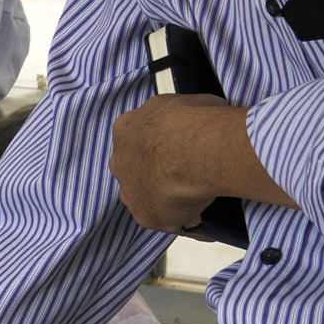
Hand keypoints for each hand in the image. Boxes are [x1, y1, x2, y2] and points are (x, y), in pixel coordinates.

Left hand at [111, 95, 271, 233]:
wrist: (196, 152)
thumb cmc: (195, 121)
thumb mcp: (191, 102)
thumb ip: (186, 115)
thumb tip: (203, 121)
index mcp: (126, 129)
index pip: (138, 139)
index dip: (159, 144)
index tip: (178, 147)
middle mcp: (120, 162)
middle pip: (137, 170)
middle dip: (158, 171)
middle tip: (187, 172)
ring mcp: (130, 192)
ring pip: (147, 197)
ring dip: (167, 197)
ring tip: (198, 195)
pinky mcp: (145, 216)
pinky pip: (167, 221)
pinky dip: (183, 220)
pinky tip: (203, 218)